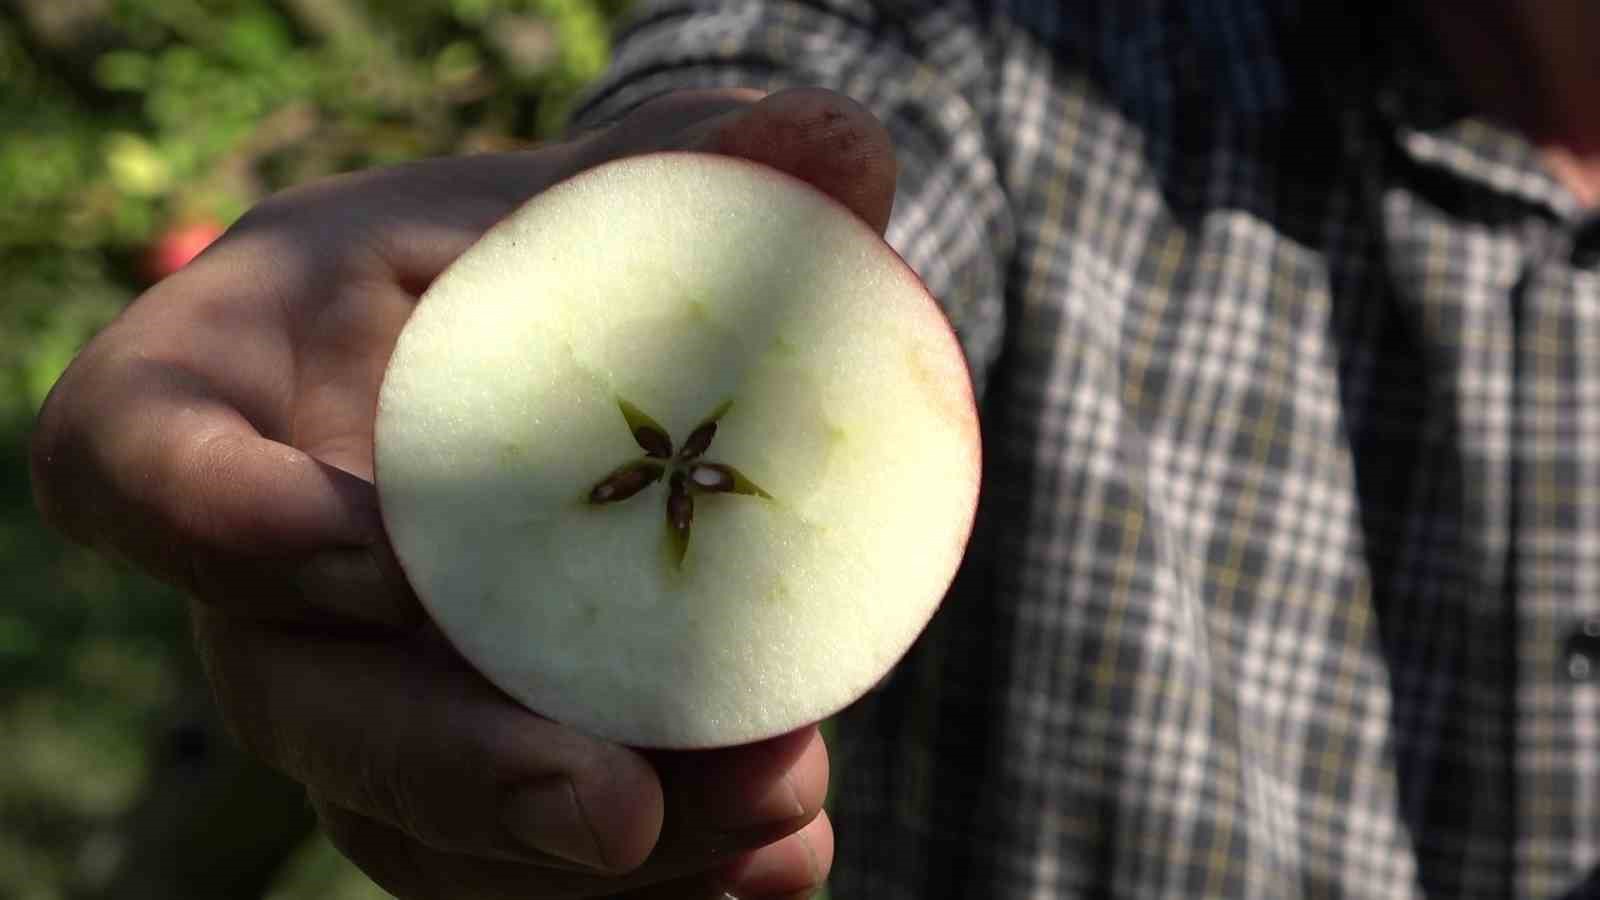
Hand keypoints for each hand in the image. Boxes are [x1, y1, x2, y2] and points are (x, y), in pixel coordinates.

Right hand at [31, 87, 896, 897]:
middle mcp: (272, 563)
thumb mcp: (608, 191)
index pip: (134, 455)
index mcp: (244, 377)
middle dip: (456, 765)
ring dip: (579, 852)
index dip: (212, 520)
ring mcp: (357, 676)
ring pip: (412, 815)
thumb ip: (711, 172)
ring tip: (772, 818)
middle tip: (617, 807)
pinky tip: (777, 862)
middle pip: (299, 699)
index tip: (373, 552)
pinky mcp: (458, 753)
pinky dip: (646, 879)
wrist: (572, 364)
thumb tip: (839, 140)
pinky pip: (508, 858)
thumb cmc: (544, 255)